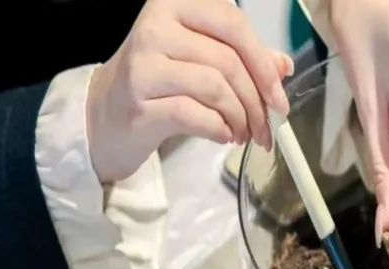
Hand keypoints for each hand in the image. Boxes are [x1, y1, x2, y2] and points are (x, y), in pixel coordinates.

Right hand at [86, 0, 293, 183]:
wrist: (106, 115)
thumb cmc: (158, 82)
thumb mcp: (199, 59)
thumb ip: (241, 56)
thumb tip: (282, 66)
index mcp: (175, 4)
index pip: (234, 24)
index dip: (263, 63)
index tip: (278, 96)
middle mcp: (155, 26)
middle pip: (228, 61)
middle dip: (256, 100)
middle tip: (265, 125)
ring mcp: (143, 63)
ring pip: (215, 88)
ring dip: (239, 118)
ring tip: (242, 132)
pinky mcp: (138, 101)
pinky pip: (195, 115)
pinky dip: (219, 129)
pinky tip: (223, 135)